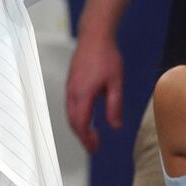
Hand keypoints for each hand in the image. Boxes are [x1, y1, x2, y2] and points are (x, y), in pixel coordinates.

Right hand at [65, 31, 123, 152]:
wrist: (94, 36)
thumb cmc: (106, 56)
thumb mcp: (116, 83)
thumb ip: (114, 106)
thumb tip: (115, 126)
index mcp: (83, 94)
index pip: (81, 124)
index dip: (86, 139)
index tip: (94, 149)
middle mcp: (72, 92)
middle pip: (72, 121)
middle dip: (82, 137)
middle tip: (93, 146)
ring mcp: (69, 87)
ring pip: (70, 114)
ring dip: (79, 127)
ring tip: (91, 135)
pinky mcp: (70, 83)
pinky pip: (70, 105)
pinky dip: (76, 116)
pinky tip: (86, 117)